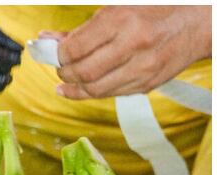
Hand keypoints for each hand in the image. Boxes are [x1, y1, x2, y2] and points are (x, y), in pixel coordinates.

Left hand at [45, 6, 211, 98]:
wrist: (196, 22)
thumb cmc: (155, 10)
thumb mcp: (117, 9)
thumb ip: (82, 29)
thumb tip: (48, 40)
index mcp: (122, 20)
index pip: (74, 49)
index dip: (59, 56)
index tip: (56, 55)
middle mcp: (133, 44)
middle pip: (83, 73)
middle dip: (65, 74)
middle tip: (62, 70)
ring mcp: (143, 67)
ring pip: (95, 90)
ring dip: (75, 89)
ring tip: (68, 82)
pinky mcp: (148, 83)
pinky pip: (112, 94)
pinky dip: (94, 93)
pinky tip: (85, 88)